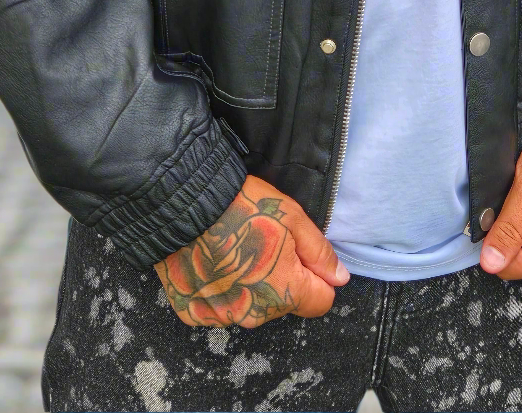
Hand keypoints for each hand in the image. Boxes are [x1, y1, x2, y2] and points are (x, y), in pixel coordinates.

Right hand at [154, 175, 349, 326]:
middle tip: (261, 244)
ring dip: (248, 286)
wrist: (182, 204)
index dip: (316, 276)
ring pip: (249, 307)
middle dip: (280, 279)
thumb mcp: (293, 218)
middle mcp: (253, 315)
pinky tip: (212, 260)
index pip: (320, 301)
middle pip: (282, 304)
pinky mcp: (193, 313)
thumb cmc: (241, 206)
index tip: (300, 254)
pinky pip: (218, 305)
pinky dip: (218, 288)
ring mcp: (221, 317)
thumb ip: (320, 253)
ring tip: (232, 249)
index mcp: (284, 293)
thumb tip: (339, 278)